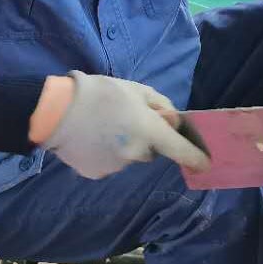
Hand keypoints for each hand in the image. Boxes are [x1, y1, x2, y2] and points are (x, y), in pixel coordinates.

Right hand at [40, 72, 210, 178]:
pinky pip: (111, 163)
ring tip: (104, 125)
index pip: (181, 150)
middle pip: (151, 150)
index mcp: (150, 131)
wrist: (57, 111)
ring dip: (125, 145)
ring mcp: (117, 167)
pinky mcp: (98, 173)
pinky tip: (92, 137)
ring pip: (130, 157)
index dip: (195, 158)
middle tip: (128, 120)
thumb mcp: (137, 89)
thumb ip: (159, 106)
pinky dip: (107, 153)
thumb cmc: (101, 93)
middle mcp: (137, 154)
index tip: (205, 165)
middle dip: (146, 139)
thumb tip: (171, 121)